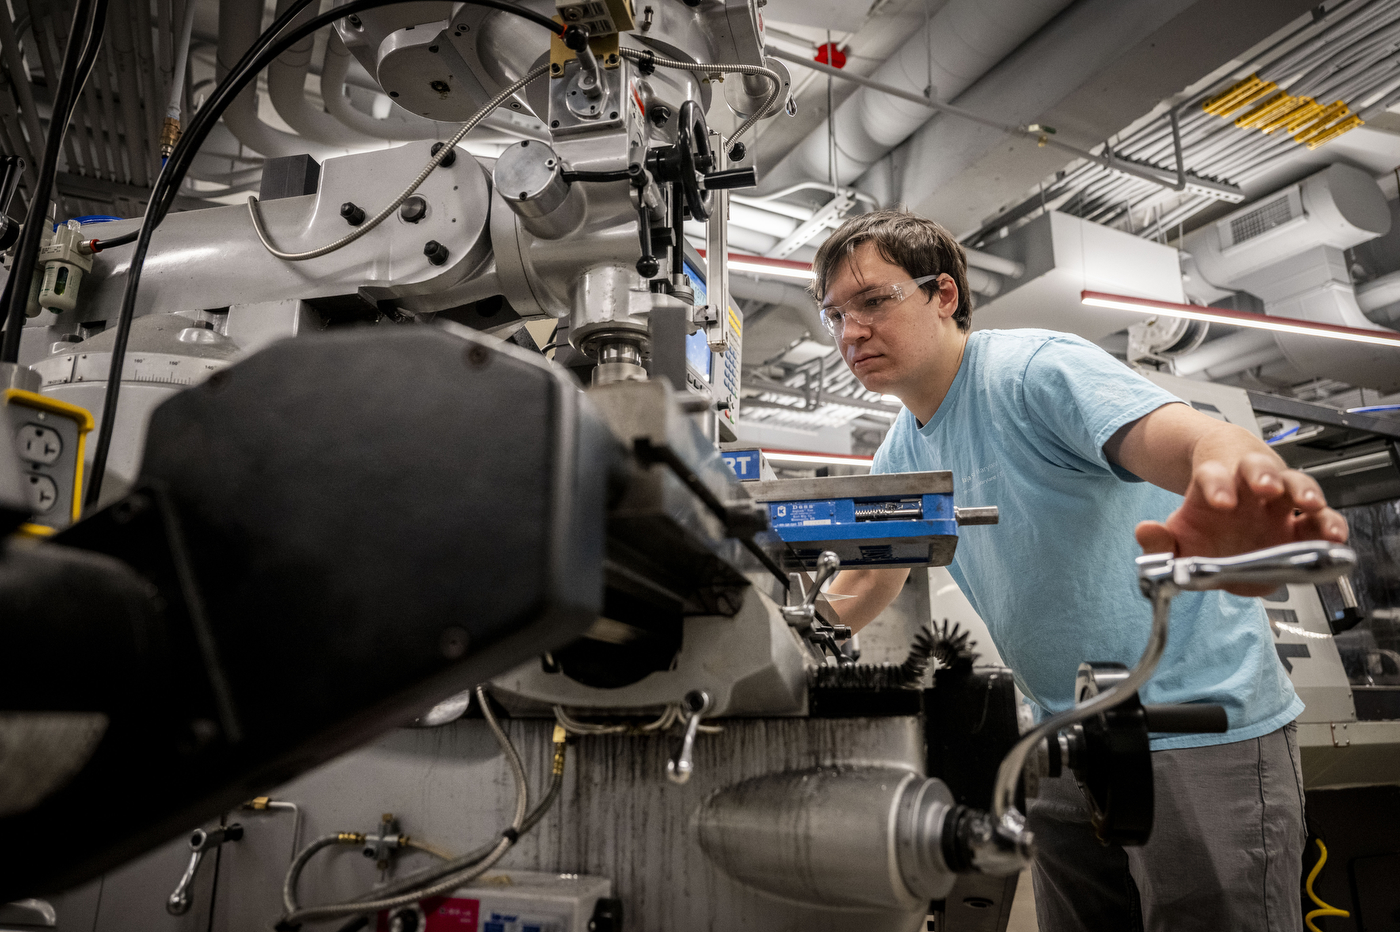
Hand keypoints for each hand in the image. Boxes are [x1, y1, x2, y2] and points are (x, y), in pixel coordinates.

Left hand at [1134, 451, 1348, 596]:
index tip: (1220, 502)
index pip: (1211, 475)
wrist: (1231, 516)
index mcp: (1213, 483)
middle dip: (1262, 476)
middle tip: (1265, 487)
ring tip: (1308, 506)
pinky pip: (1321, 516)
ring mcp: (1278, 498)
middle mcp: (1248, 485)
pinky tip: (1334, 536)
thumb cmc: (1206, 522)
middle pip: (1256, 468)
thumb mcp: (1179, 536)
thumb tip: (1146, 532)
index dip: (1217, 486)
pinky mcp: (1302, 517)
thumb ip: (1160, 541)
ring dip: (1302, 492)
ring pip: (1294, 483)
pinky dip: (1329, 522)